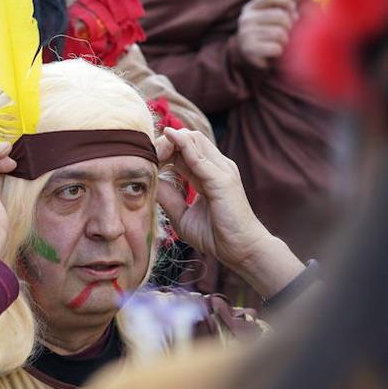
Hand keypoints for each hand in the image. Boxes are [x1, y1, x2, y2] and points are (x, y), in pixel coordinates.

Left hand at [155, 128, 303, 295]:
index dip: (164, 149)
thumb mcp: (182, 215)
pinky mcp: (222, 180)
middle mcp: (217, 166)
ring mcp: (222, 170)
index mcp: (209, 173)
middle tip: (145, 152)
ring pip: (194, 140)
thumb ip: (168, 197)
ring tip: (152, 149)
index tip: (146, 158)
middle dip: (165, 141)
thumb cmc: (216, 235)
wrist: (241, 250)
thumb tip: (151, 182)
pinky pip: (199, 158)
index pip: (185, 148)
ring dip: (170, 141)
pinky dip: (183, 146)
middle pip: (189, 138)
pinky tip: (169, 139)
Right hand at [235, 0, 297, 68]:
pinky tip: (275, 52)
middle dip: (290, 26)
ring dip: (285, 41)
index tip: (292, 10)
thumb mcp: (273, 19)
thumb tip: (296, 16)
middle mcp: (246, 19)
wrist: (252, 59)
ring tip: (281, 43)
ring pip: (280, 33)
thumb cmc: (268, 36)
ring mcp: (246, 34)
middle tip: (288, 33)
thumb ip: (285, 11)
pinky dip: (280, 52)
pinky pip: (276, 48)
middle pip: (280, 15)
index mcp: (251, 8)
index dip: (285, 1)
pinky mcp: (249, 49)